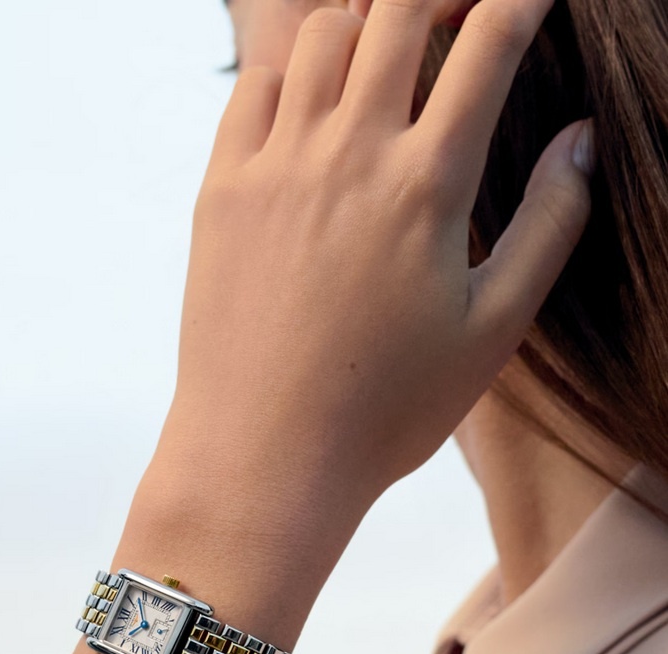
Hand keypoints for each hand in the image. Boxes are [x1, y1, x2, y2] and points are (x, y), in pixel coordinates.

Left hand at [154, 0, 593, 573]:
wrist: (264, 457)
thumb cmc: (384, 410)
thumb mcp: (492, 330)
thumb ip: (552, 224)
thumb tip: (583, 138)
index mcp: (428, 186)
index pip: (488, 42)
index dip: (520, 0)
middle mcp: (349, 156)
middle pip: (399, 11)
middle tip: (463, 9)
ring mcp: (276, 168)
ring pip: (323, 34)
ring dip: (366, 18)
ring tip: (390, 46)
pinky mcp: (221, 192)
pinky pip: (253, 87)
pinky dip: (292, 66)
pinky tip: (314, 95)